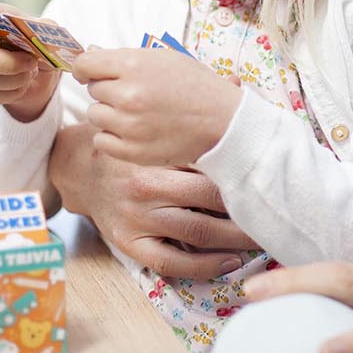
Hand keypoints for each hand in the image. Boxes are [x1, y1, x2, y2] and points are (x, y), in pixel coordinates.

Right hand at [0, 2, 58, 122]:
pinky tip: (23, 83)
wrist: (38, 69)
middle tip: (31, 61)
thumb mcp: (43, 28)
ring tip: (31, 71)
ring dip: (16, 78)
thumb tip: (43, 30)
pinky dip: (13, 92)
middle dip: (6, 62)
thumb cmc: (33, 40)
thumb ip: (43, 26)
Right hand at [49, 123, 261, 279]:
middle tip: (274, 213)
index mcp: (155, 157)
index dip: (242, 178)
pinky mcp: (130, 244)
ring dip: (234, 240)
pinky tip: (229, 263)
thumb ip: (195, 117)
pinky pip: (171, 263)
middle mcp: (144, 189)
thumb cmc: (129, 143)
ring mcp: (136, 219)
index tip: (269, 181)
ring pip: (196, 234)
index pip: (208, 170)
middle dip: (245, 211)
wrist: (77, 168)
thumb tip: (240, 85)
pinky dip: (204, 267)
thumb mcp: (155, 125)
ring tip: (261, 239)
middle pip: (207, 202)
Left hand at [73, 47, 243, 167]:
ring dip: (111, 113)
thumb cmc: (195, 86)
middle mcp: (128, 95)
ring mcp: (129, 126)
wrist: (223, 121)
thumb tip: (89, 51)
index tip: (93, 72)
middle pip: (94, 89)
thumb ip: (124, 57)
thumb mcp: (164, 59)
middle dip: (109, 89)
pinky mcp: (132, 151)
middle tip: (135, 93)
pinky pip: (101, 140)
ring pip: (96, 115)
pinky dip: (113, 136)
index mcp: (134, 66)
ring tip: (138, 113)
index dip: (87, 67)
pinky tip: (134, 130)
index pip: (86, 63)